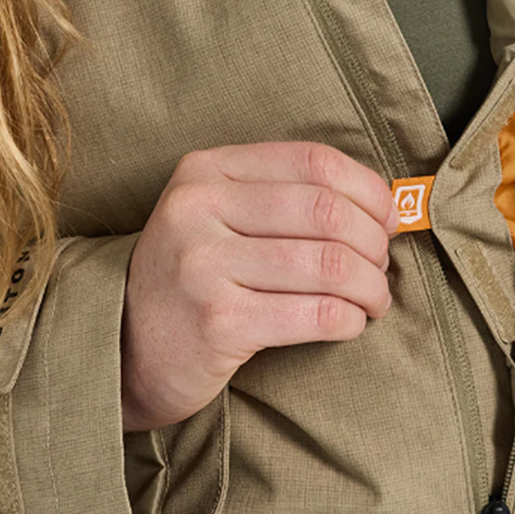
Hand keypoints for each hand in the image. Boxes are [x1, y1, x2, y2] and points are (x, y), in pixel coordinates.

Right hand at [120, 141, 400, 431]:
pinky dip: (349, 320)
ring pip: (329, 265)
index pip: (314, 162)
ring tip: (372, 301)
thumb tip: (386, 205)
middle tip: (380, 271)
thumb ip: (285, 197)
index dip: (369, 192)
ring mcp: (203, 266)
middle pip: (327, 212)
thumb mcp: (218, 217)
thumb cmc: (192, 282)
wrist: (126, 351)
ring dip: (370, 288)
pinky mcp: (218, 322)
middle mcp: (197, 209)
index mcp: (205, 170)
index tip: (388, 222)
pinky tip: (348, 324)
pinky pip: (317, 314)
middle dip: (373, 244)